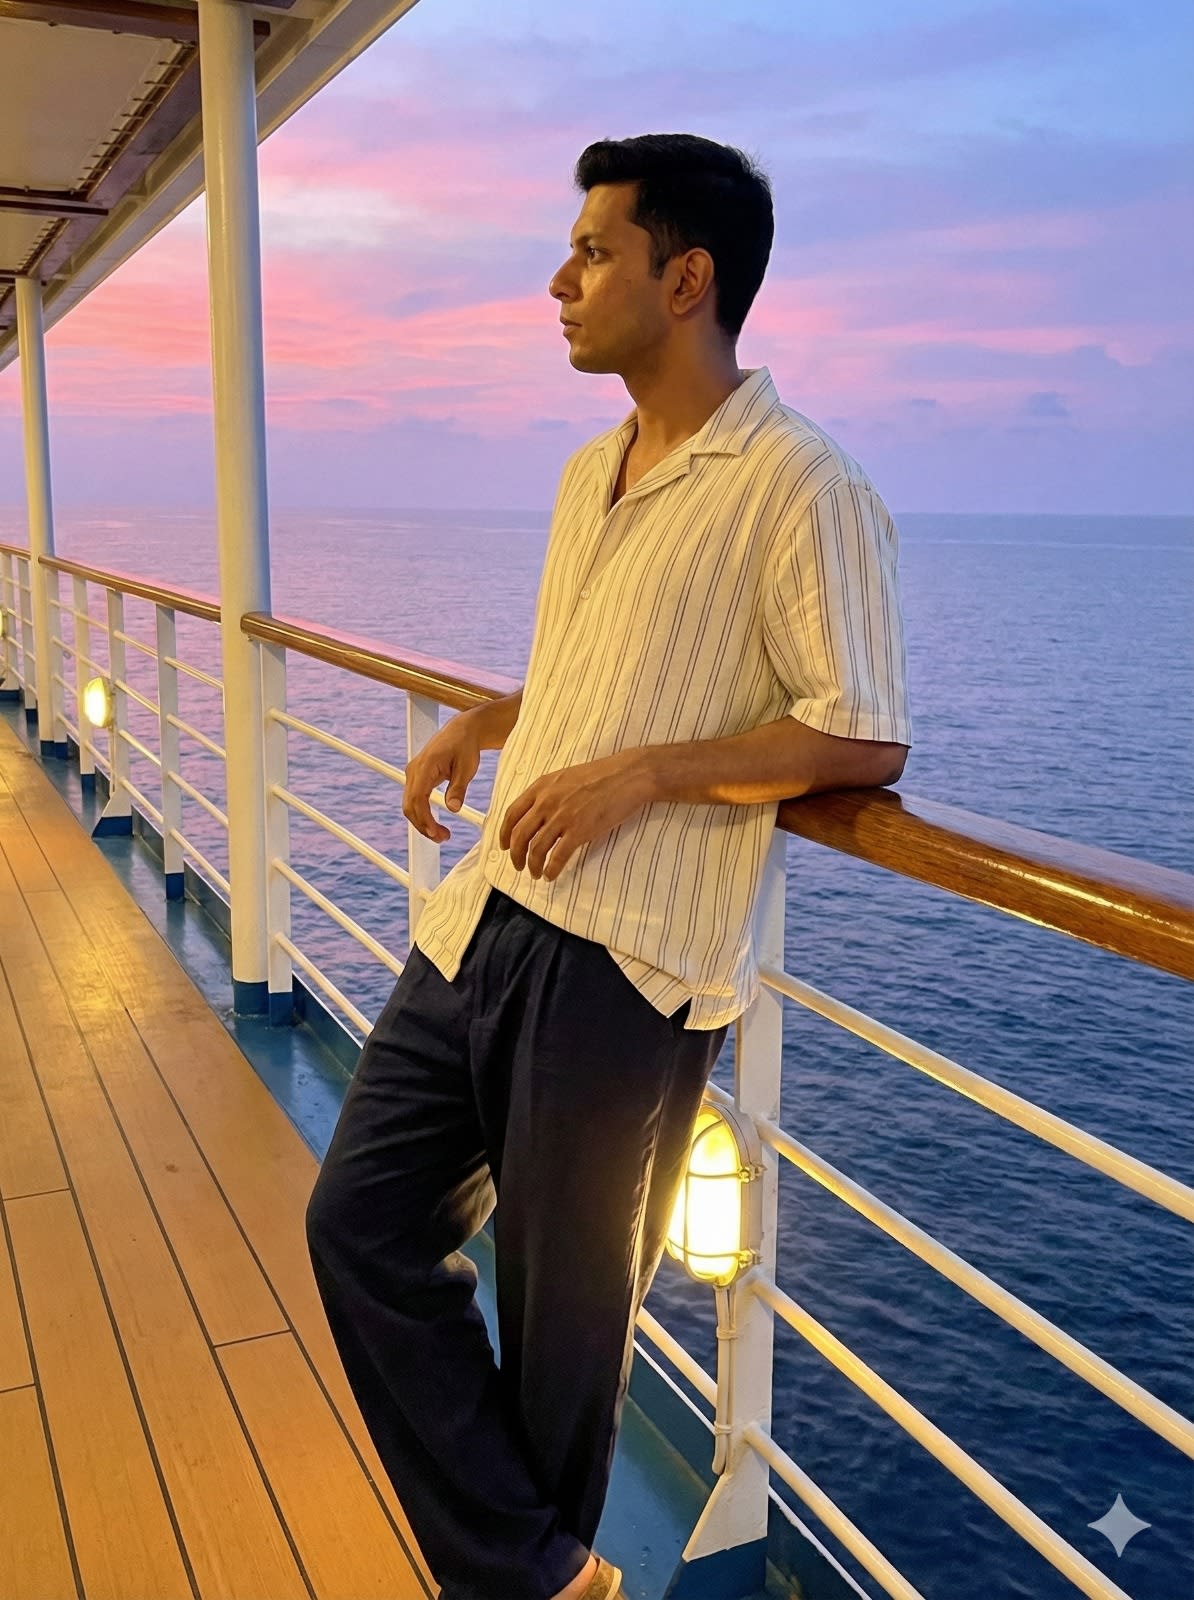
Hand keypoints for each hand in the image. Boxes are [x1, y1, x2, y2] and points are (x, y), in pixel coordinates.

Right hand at [403, 713, 482, 841]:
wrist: (462, 731)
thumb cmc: (466, 747)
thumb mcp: (467, 768)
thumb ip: (459, 788)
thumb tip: (453, 808)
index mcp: (425, 766)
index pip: (417, 798)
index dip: (424, 819)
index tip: (436, 833)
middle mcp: (414, 770)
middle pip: (409, 805)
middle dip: (423, 825)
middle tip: (443, 838)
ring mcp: (412, 773)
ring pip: (409, 805)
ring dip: (422, 822)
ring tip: (442, 835)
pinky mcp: (416, 777)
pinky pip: (414, 799)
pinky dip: (422, 814)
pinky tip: (435, 824)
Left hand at [499, 750, 655, 881]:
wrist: (627, 775)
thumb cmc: (601, 775)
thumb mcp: (565, 777)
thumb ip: (547, 793)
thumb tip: (536, 812)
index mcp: (541, 787)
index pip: (511, 814)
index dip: (504, 834)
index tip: (504, 846)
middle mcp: (547, 802)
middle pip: (519, 835)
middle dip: (515, 855)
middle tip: (518, 865)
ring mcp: (562, 817)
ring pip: (536, 848)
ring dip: (532, 865)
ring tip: (535, 872)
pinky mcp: (579, 830)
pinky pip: (557, 856)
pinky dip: (551, 869)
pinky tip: (550, 874)